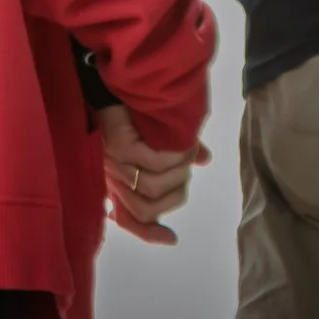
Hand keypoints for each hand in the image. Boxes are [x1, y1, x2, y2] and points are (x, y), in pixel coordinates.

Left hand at [100, 104, 208, 246]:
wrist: (114, 79)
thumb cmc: (135, 107)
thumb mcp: (161, 135)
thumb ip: (178, 152)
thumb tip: (204, 160)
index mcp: (119, 179)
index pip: (131, 219)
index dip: (150, 233)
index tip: (171, 238)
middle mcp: (114, 176)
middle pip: (147, 209)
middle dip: (175, 192)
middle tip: (186, 167)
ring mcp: (115, 161)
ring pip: (152, 187)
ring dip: (179, 170)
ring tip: (189, 150)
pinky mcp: (119, 145)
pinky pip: (154, 162)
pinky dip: (176, 155)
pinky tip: (186, 143)